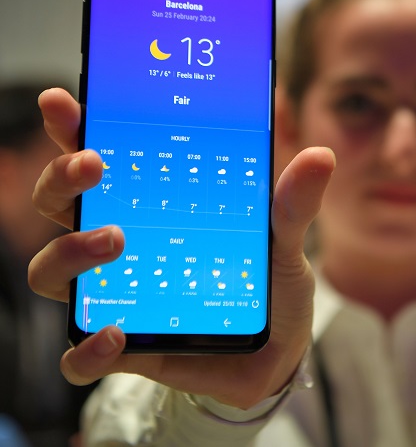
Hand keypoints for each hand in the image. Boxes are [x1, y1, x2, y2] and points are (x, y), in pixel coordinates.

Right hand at [28, 88, 334, 408]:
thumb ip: (292, 204)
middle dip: (62, 179)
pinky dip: (86, 349)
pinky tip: (118, 336)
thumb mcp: (284, 240)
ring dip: (69, 252)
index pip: (99, 159)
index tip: (65, 103)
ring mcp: (117, 296)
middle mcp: (123, 244)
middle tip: (94, 166)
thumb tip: (321, 156)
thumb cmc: (268, 286)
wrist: (276, 353)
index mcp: (153, 206)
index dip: (73, 129)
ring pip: (51, 272)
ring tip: (114, 241)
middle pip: (61, 204)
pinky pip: (79, 357)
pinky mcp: (125, 350)